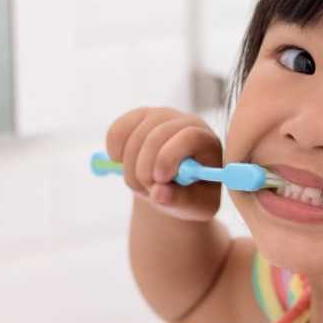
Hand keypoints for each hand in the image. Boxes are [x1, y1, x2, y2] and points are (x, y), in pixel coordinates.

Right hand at [104, 107, 223, 222]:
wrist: (174, 184)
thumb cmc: (192, 194)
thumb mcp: (196, 206)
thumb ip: (181, 201)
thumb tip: (159, 194)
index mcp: (207, 142)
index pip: (189, 137)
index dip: (169, 157)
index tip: (159, 179)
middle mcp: (186, 122)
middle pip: (157, 136)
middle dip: (145, 169)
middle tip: (147, 190)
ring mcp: (162, 116)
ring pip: (135, 135)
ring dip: (130, 167)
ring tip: (140, 184)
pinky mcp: (139, 117)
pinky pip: (118, 130)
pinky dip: (114, 151)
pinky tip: (121, 164)